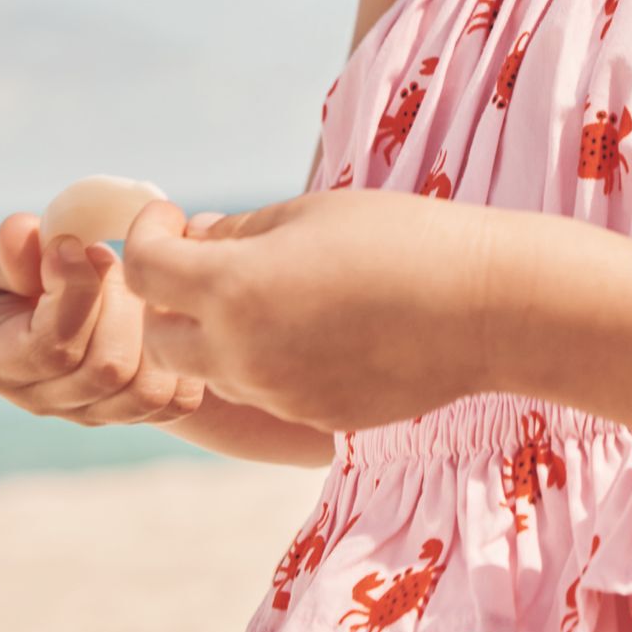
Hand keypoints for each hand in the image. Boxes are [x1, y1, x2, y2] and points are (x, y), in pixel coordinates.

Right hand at [0, 213, 206, 426]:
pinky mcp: (131, 412)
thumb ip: (15, 249)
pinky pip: (175, 400)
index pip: (52, 346)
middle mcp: (41, 399)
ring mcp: (88, 412)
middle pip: (108, 367)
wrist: (56, 307)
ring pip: (146, 387)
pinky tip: (163, 316)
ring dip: (153, 326)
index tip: (80, 248)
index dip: (77, 290)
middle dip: (121, 301)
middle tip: (111, 263)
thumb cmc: (27, 276)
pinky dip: (181, 357)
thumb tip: (21, 232)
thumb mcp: (9, 258)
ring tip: (135, 289)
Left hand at [122, 189, 503, 433]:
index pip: (146, 272)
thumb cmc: (403, 239)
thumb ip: (241, 231)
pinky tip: (323, 325)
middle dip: (171, 298)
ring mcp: (276, 395)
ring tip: (278, 290)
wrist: (484, 306)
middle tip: (209, 261)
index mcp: (234, 290)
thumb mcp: (313, 213)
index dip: (148, 235)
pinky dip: (270, 358)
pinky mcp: (311, 417)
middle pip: (161, 338)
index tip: (172, 218)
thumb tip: (195, 238)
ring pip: (213, 369)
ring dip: (220, 332)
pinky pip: (266, 389)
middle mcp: (241, 354)